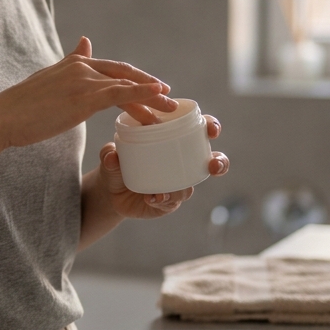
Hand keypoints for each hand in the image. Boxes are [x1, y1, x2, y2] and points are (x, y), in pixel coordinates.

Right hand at [0, 37, 177, 148]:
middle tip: (169, 98)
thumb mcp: (49, 79)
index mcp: (73, 62)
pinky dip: (143, 95)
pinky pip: (122, 94)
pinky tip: (157, 102)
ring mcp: (84, 80)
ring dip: (152, 97)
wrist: (3, 117)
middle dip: (149, 86)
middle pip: (125, 74)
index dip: (135, 78)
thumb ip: (70, 62)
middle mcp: (81, 66)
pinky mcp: (85, 96)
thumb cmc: (21, 107)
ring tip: (170, 110)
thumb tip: (85, 41)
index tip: (152, 88)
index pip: (113, 69)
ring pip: (127, 86)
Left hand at [98, 116, 229, 217]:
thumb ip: (109, 153)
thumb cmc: (117, 162)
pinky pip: (171, 203)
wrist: (110, 190)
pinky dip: (163, 200)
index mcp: (173, 140)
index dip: (212, 127)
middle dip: (219, 162)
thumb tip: (112, 156)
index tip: (211, 129)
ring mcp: (177, 184)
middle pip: (212, 160)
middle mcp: (181, 162)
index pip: (199, 129)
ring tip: (165, 191)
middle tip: (212, 164)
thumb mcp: (111, 155)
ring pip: (191, 186)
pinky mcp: (168, 203)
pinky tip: (152, 198)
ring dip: (182, 188)